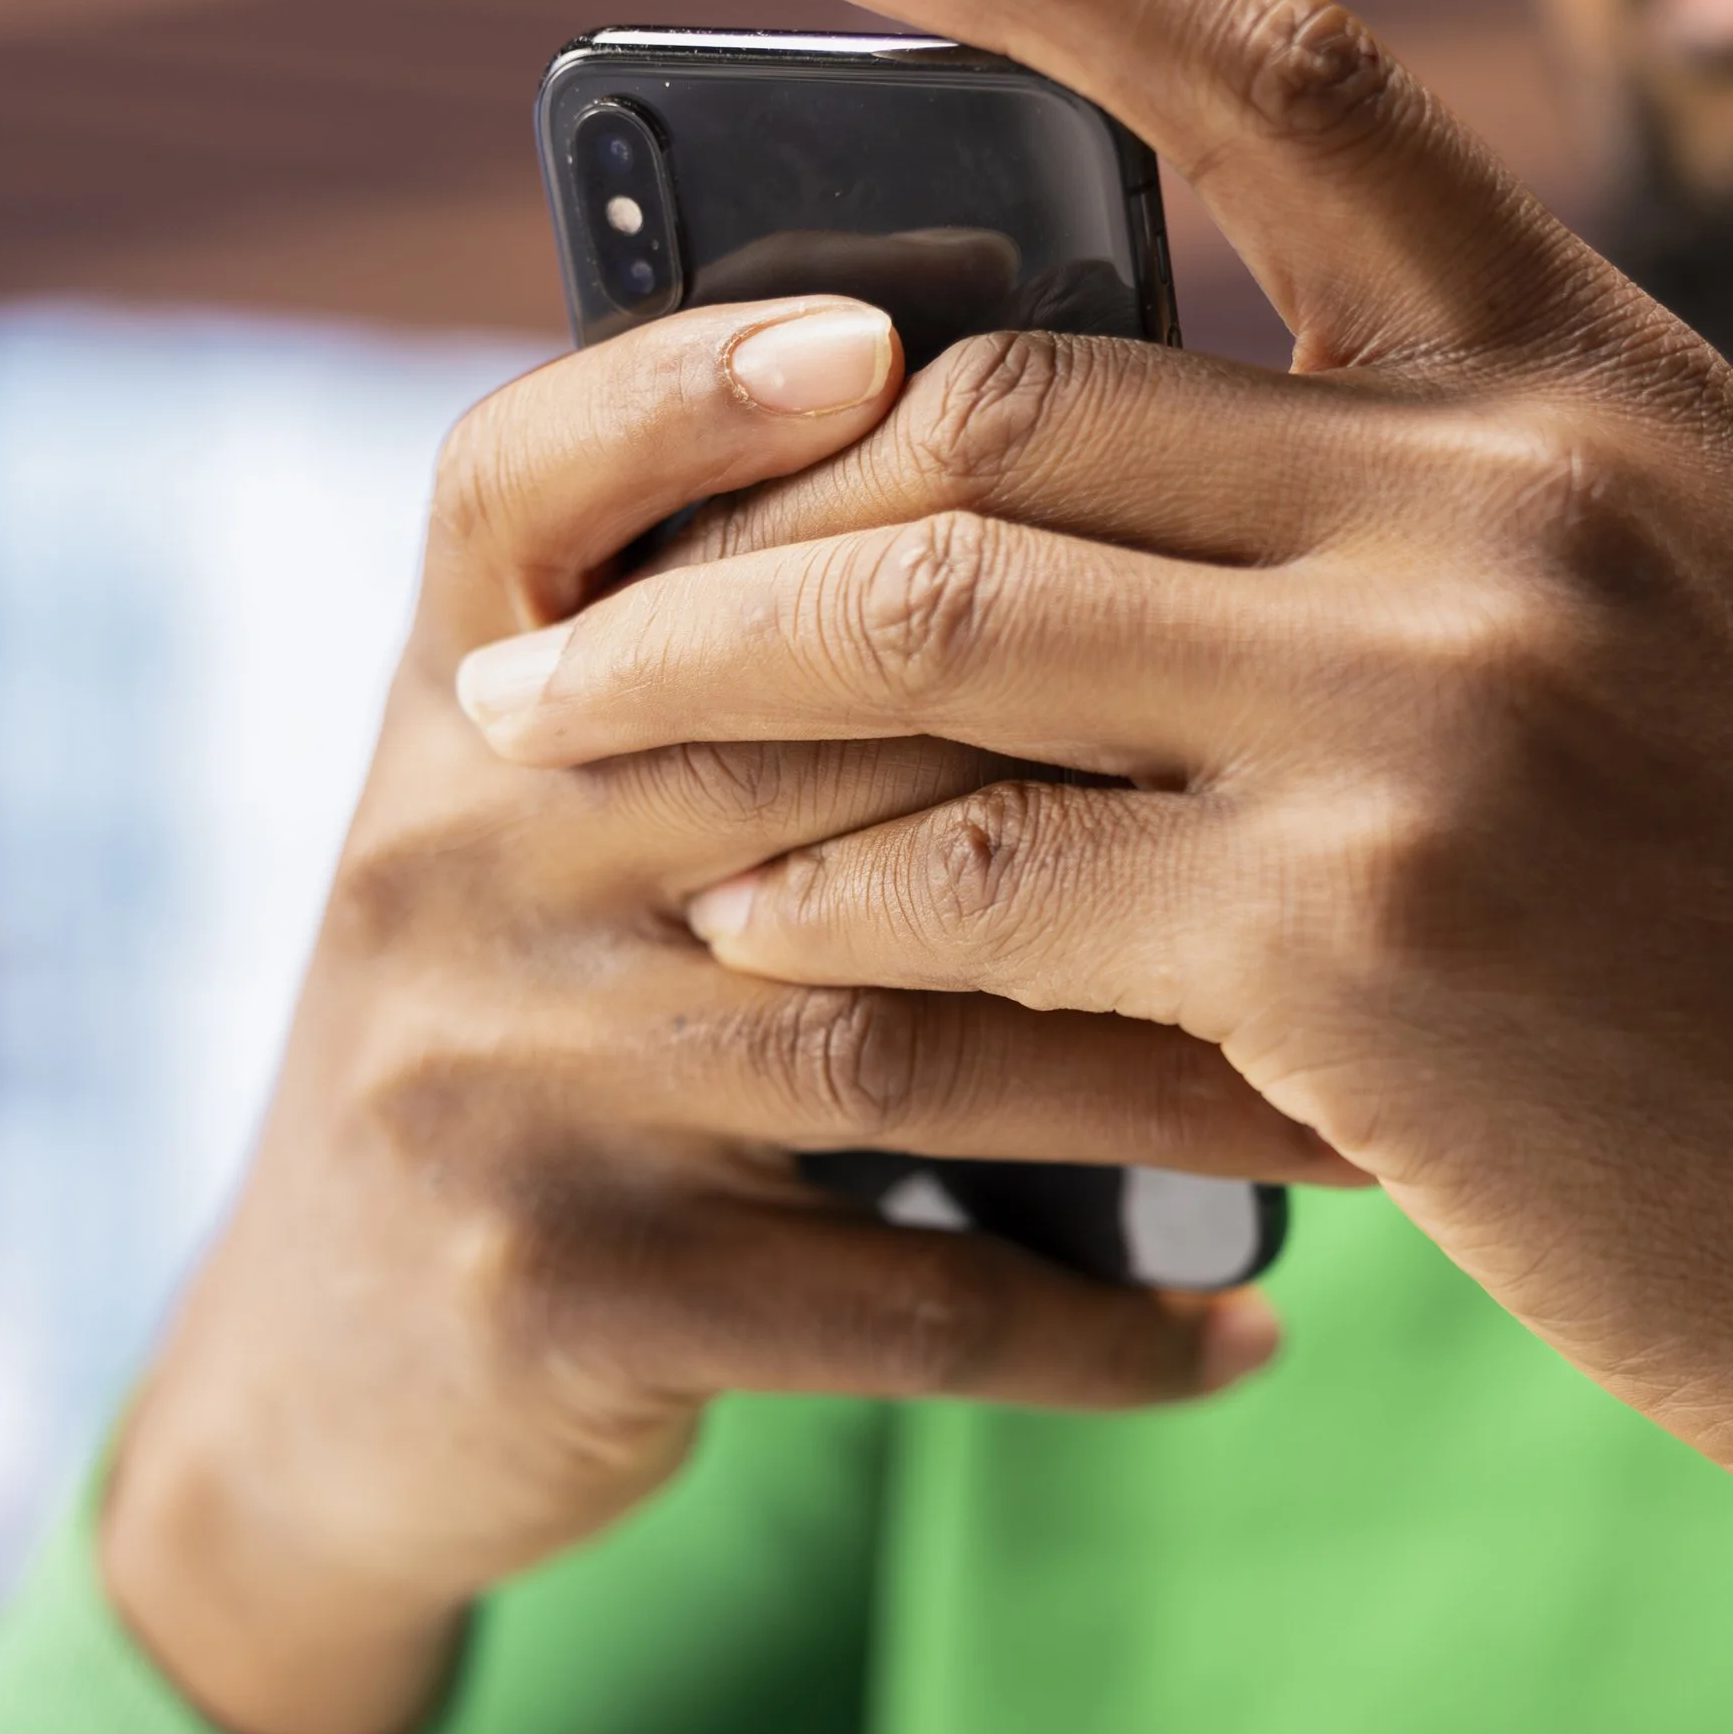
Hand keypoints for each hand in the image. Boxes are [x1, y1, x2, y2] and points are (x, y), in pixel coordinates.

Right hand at [104, 295, 1339, 1733]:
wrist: (331, 1392)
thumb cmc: (537, 1058)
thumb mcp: (559, 840)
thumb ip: (735, 700)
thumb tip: (1076, 538)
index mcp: (460, 709)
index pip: (530, 486)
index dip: (692, 393)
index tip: (879, 341)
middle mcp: (449, 861)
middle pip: (801, 733)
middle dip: (1120, 757)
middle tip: (1401, 779)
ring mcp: (495, 1081)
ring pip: (903, 1029)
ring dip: (1178, 1073)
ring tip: (1384, 1099)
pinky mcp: (560, 1295)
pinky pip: (893, 1305)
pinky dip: (1092, 1327)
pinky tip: (1242, 1332)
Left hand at [455, 0, 1732, 1727]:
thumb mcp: (1703, 615)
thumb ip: (1471, 492)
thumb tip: (1171, 437)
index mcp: (1596, 379)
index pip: (1277, 77)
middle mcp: (1510, 492)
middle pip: (1010, 387)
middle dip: (732, 477)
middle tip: (549, 580)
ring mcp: (1432, 704)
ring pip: (942, 610)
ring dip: (698, 674)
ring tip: (536, 730)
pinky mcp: (1350, 933)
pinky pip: (985, 873)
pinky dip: (827, 899)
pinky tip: (736, 930)